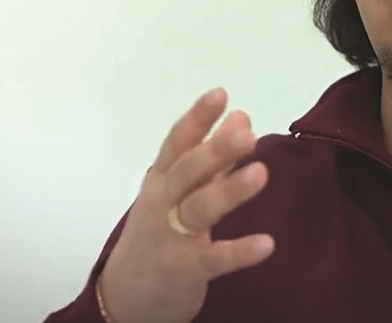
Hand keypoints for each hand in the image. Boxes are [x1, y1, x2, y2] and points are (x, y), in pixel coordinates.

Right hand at [98, 88, 274, 322]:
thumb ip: (213, 157)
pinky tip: (266, 243)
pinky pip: (214, 259)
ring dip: (229, 191)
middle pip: (187, 172)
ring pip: (199, 209)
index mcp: (162, 179)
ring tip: (261, 173)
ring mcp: (170, 236)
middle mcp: (162, 203)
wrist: (125, 297)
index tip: (220, 94)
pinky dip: (239, 251)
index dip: (198, 118)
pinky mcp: (184, 269)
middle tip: (247, 134)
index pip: (178, 143)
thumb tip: (241, 117)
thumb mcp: (178, 192)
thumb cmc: (159, 233)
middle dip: (215, 151)